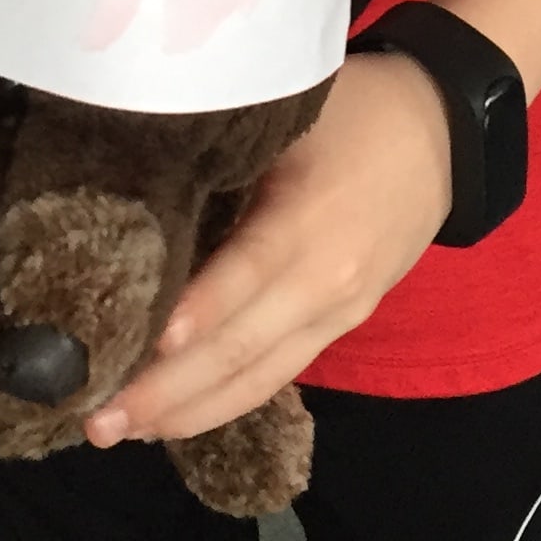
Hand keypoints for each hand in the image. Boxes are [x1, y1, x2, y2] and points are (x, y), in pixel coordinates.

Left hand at [84, 53, 452, 447]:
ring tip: (122, 432)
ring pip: (260, 377)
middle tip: (95, 420)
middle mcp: (327, 282)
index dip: (192, 315)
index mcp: (309, 221)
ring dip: (190, 412)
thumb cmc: (353, 108)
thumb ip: (222, 157)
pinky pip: (281, 372)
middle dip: (168, 391)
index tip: (137, 349)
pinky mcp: (344, 324)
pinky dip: (227, 399)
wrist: (445, 129)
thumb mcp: (288, 116)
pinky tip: (178, 415)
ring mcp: (340, 313)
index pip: (241, 277)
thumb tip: (131, 191)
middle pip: (242, 350)